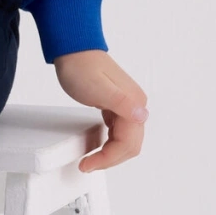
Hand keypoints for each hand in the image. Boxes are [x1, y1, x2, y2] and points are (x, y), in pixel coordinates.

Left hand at [52, 50, 148, 172]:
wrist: (73, 50)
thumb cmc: (81, 67)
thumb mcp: (98, 88)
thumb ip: (121, 102)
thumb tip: (142, 116)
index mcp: (134, 104)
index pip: (128, 143)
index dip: (109, 158)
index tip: (89, 163)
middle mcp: (135, 106)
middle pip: (130, 145)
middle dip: (110, 159)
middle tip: (88, 164)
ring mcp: (127, 105)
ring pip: (125, 140)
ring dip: (110, 153)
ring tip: (91, 159)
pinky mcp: (117, 105)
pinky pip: (118, 132)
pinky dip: (109, 143)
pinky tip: (98, 145)